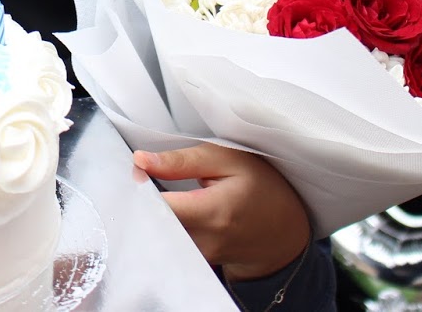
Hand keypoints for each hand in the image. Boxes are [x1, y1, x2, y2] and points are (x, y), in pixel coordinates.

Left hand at [133, 144, 310, 281]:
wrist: (283, 230)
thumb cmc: (261, 188)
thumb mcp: (228, 159)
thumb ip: (183, 161)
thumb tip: (141, 161)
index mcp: (212, 212)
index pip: (159, 207)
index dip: (140, 187)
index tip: (138, 171)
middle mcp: (204, 241)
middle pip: (152, 223)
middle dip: (141, 200)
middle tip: (143, 179)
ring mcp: (200, 256)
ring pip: (158, 233)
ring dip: (151, 212)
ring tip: (156, 191)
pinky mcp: (195, 261)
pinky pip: (168, 241)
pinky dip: (162, 223)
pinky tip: (168, 208)